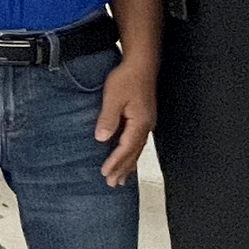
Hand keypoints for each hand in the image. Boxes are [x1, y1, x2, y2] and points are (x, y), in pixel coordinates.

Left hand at [95, 59, 155, 187]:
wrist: (141, 65)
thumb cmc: (127, 79)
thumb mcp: (113, 98)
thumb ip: (108, 119)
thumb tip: (102, 139)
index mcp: (139, 122)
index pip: (126, 148)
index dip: (115, 162)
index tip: (106, 173)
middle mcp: (146, 126)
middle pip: (133, 153)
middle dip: (123, 169)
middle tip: (113, 183)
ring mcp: (146, 123)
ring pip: (137, 149)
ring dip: (128, 165)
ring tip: (121, 179)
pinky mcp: (143, 118)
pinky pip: (137, 142)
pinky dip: (132, 154)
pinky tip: (129, 158)